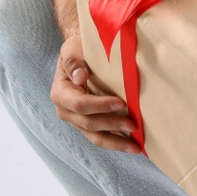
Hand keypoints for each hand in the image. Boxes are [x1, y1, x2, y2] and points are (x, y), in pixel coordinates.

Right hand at [51, 33, 140, 152]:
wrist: (81, 57)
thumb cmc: (78, 51)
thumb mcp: (72, 48)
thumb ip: (73, 61)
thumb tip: (80, 77)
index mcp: (61, 94)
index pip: (80, 104)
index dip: (100, 106)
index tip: (121, 103)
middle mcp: (66, 112)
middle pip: (89, 124)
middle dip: (112, 125)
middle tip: (133, 124)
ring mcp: (77, 121)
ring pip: (96, 137)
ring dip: (116, 142)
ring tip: (136, 147)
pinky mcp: (90, 126)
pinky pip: (102, 137)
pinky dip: (117, 141)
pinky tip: (133, 146)